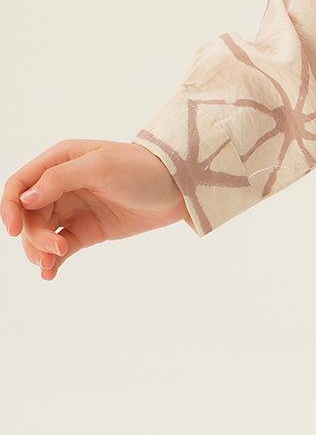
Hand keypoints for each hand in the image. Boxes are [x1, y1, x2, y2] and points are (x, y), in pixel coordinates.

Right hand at [3, 139, 187, 279]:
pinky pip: (59, 248)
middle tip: (55, 249)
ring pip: (40, 234)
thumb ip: (61, 179)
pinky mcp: (86, 230)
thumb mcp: (102, 166)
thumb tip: (25, 198)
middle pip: (29, 215)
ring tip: (53, 262)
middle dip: (34, 236)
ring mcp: (74, 208)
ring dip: (39, 251)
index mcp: (61, 160)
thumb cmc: (142, 168)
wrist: (179, 189)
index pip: (20, 184)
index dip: (10, 206)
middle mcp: (62, 184)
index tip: (13, 230)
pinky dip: (51, 262)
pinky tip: (50, 274)